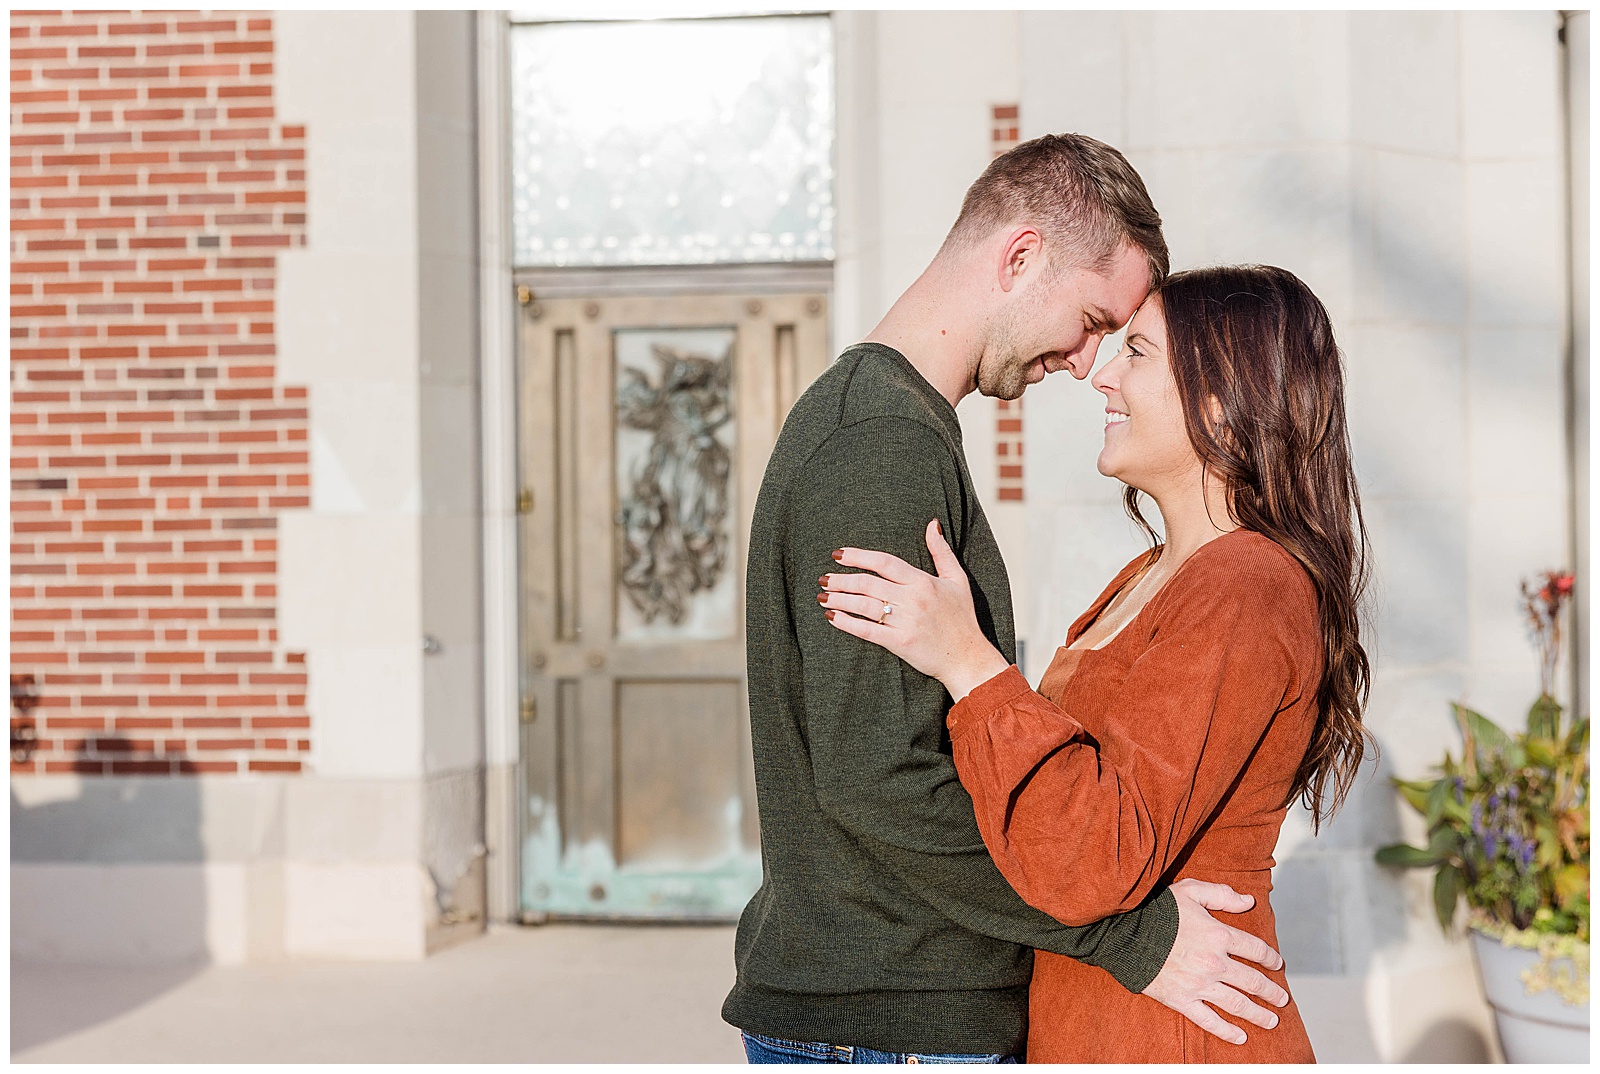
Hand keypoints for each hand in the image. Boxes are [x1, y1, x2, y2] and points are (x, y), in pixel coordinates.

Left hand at [820, 520, 1010, 698]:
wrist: (968, 657)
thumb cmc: (962, 618)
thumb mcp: (957, 579)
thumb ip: (941, 552)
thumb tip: (932, 524)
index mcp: (923, 581)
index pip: (884, 562)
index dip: (858, 556)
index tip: (838, 554)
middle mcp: (912, 599)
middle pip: (868, 584)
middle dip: (841, 579)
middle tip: (823, 577)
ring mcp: (905, 622)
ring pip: (864, 605)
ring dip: (839, 599)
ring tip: (822, 595)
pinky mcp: (899, 643)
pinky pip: (867, 630)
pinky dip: (847, 623)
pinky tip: (832, 617)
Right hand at [1142, 878, 1289, 1045]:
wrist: (1124, 933)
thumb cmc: (1156, 909)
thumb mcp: (1190, 891)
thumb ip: (1221, 894)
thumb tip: (1248, 902)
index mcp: (1218, 935)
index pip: (1256, 949)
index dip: (1271, 958)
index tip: (1278, 964)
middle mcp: (1214, 963)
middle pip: (1252, 981)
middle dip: (1271, 992)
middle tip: (1282, 1000)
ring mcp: (1199, 984)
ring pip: (1237, 1004)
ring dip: (1258, 1014)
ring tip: (1271, 1020)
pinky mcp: (1182, 1000)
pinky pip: (1209, 1020)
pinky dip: (1227, 1031)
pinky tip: (1240, 1037)